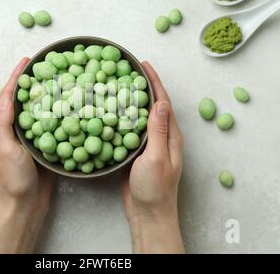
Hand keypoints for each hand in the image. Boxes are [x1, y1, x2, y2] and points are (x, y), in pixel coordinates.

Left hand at [0, 57, 52, 253]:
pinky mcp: (47, 147)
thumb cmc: (12, 179)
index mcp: (3, 127)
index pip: (10, 96)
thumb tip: (8, 96)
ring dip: (50, 96)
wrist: (26, 206)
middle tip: (49, 67)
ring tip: (62, 82)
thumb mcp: (4, 148)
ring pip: (42, 111)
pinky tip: (72, 108)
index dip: (17, 77)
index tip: (27, 60)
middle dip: (36, 82)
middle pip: (27, 99)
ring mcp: (33, 139)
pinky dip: (61, 114)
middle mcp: (18, 130)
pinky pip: (54, 126)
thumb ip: (4, 123)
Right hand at [122, 61, 183, 253]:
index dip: (154, 82)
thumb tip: (160, 102)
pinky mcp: (135, 154)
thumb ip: (159, 131)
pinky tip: (108, 113)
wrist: (148, 215)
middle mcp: (161, 137)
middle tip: (125, 71)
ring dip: (129, 101)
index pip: (163, 102)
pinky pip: (128, 131)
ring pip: (138, 117)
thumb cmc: (155, 189)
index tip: (144, 65)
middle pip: (151, 106)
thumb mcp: (157, 158)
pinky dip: (120, 119)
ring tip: (115, 86)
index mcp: (171, 136)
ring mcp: (148, 146)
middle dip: (141, 87)